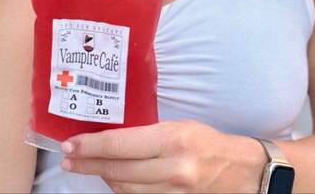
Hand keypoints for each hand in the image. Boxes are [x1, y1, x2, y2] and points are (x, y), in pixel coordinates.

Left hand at [59, 120, 266, 192]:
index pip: (120, 144)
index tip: (70, 145)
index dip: (91, 146)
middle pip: (118, 171)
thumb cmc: (210, 143)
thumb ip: (148, 134)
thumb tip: (113, 136)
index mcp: (173, 140)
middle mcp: (173, 169)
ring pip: (126, 190)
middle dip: (89, 164)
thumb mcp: (181, 127)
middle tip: (68, 159)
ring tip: (87, 167)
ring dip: (104, 178)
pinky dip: (124, 191)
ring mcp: (175, 193)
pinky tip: (114, 181)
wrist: (246, 173)